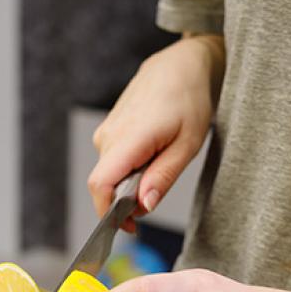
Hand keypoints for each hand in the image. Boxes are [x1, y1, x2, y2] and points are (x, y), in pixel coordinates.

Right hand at [88, 36, 223, 231]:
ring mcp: (106, 132)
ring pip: (109, 175)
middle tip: (153, 199)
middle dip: (124, 202)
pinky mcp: (108, 131)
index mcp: (130, 138)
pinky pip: (111, 162)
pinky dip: (127, 171)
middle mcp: (110, 135)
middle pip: (104, 186)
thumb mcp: (188, 145)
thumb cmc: (190, 100)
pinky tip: (150, 156)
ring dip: (128, 185)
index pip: (100, 186)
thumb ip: (163, 178)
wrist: (180, 65)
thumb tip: (144, 206)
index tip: (128, 227)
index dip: (109, 213)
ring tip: (157, 167)